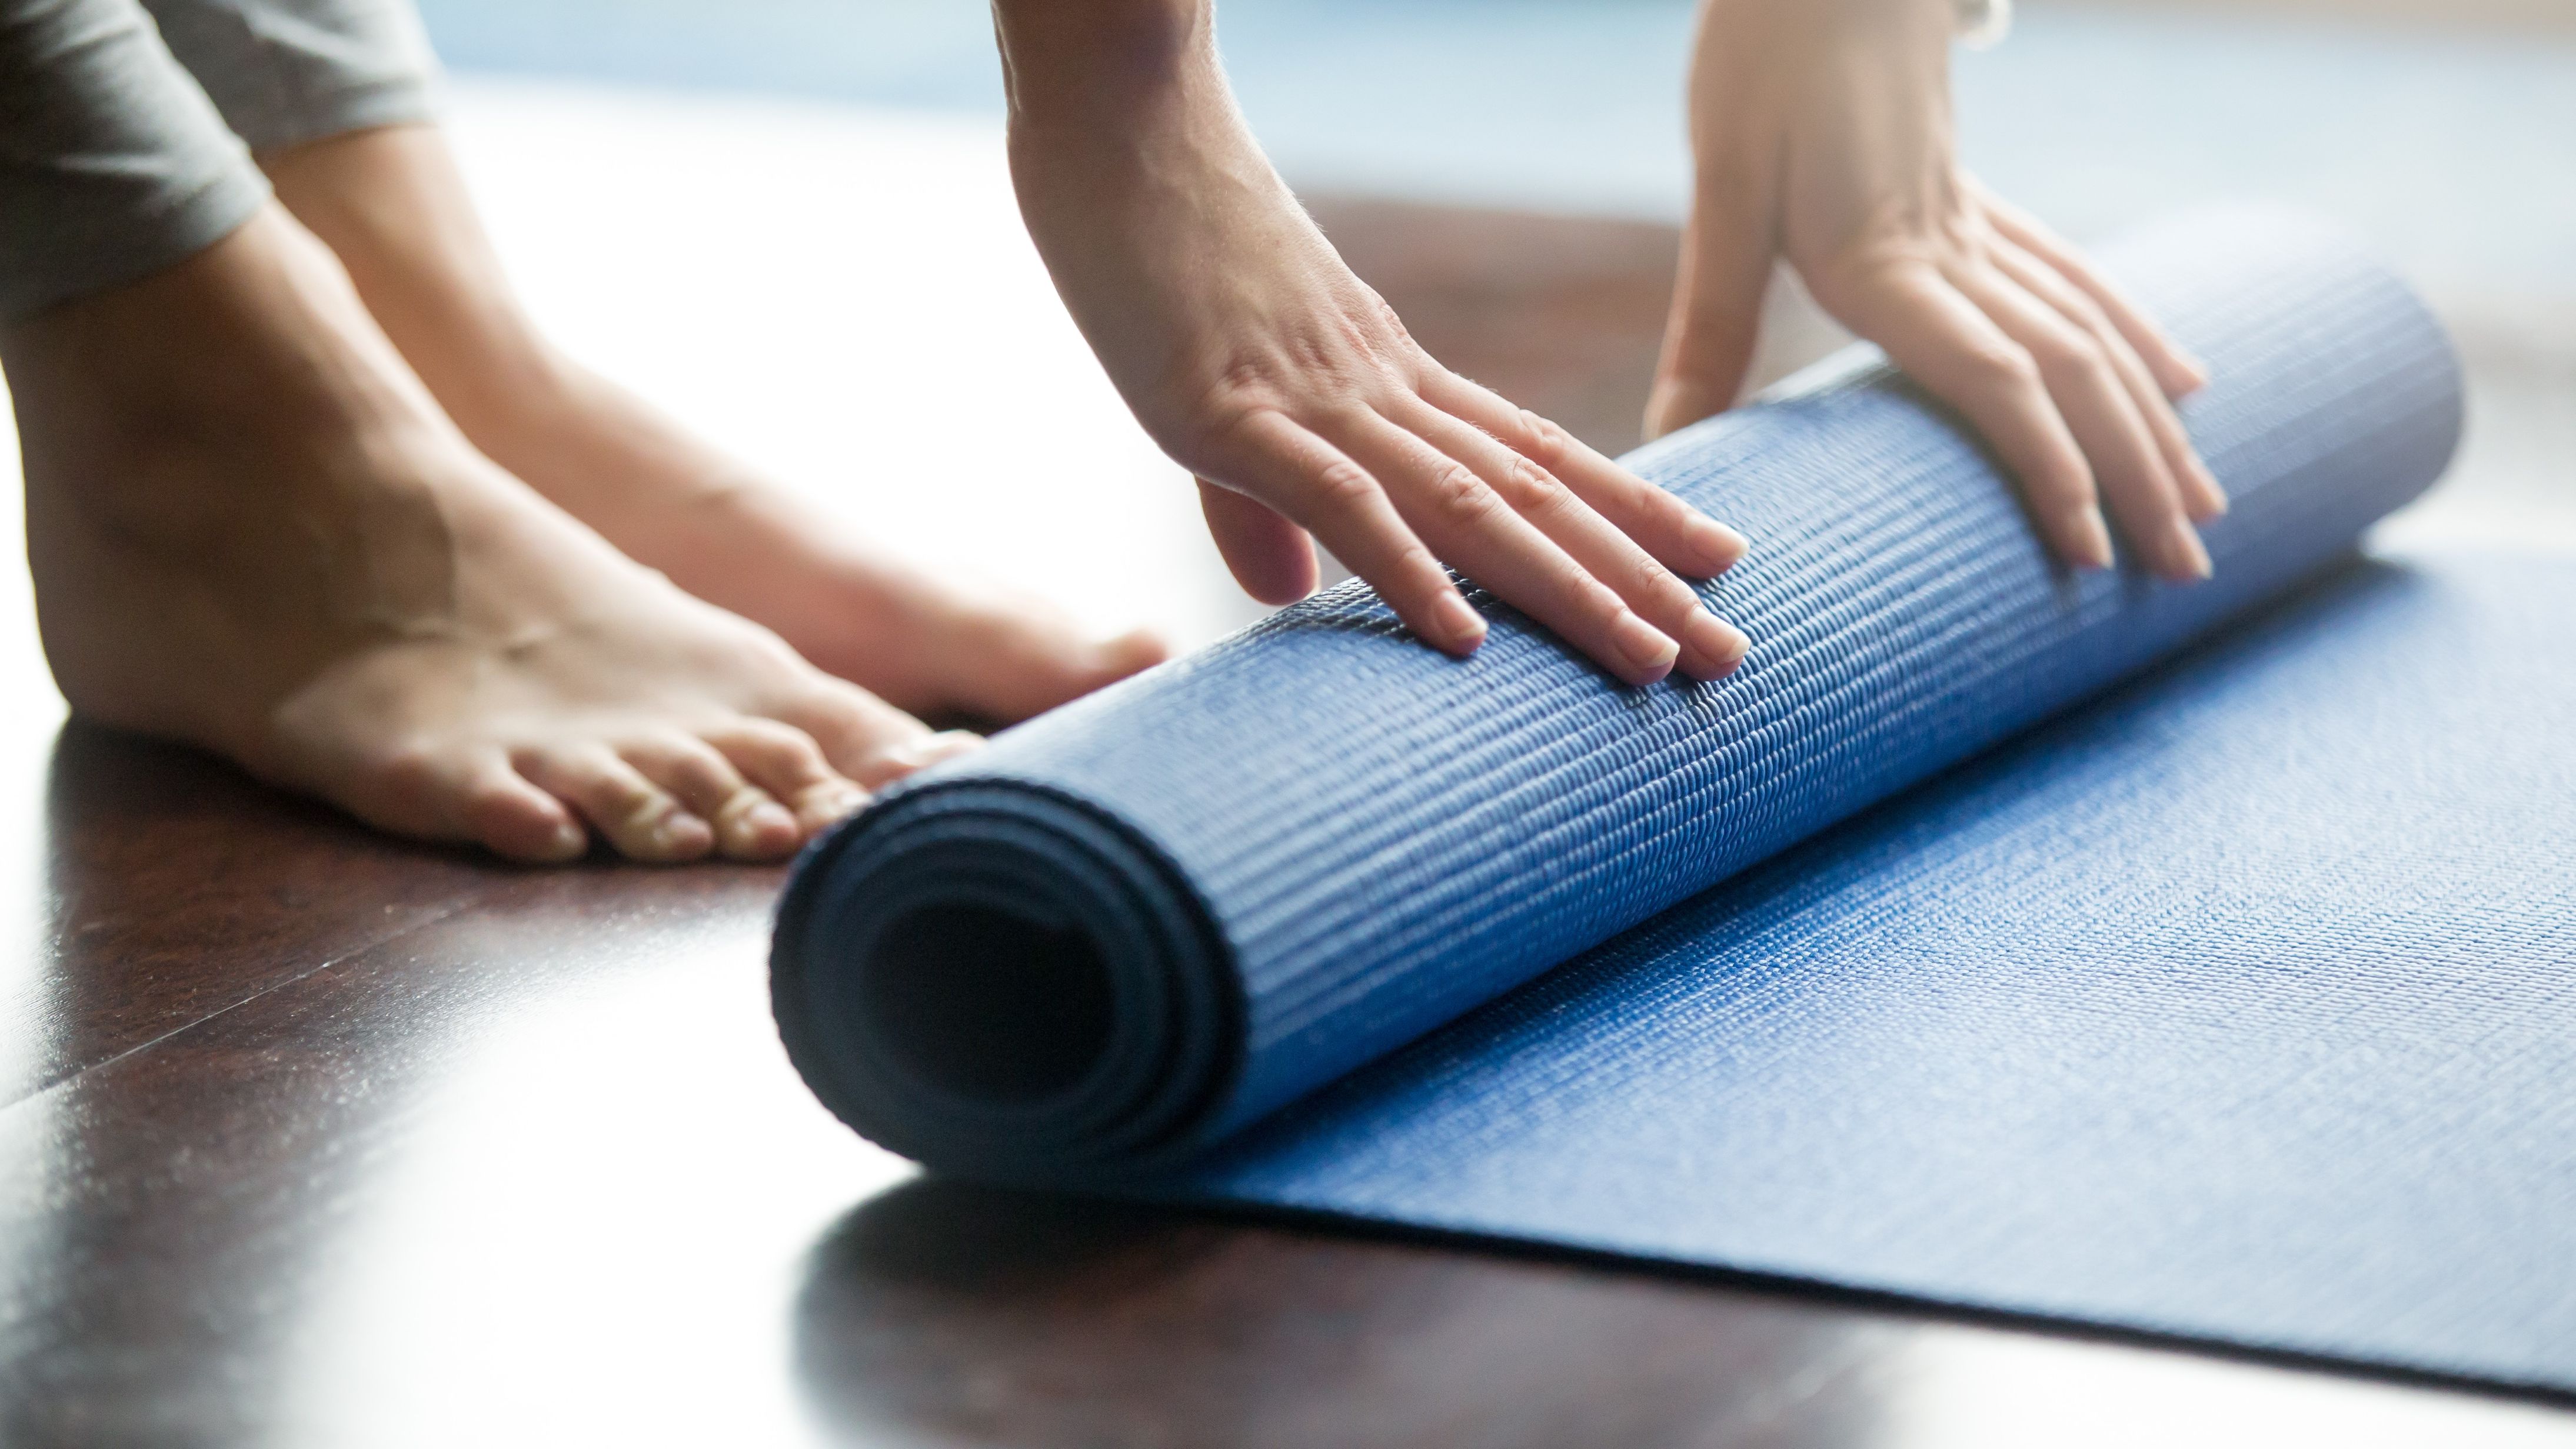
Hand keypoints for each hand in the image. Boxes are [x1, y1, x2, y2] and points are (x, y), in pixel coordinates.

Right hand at [991, 0, 1749, 685]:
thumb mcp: (1212, 392)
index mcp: (1386, 375)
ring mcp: (1314, 396)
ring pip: (1473, 505)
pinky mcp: (1231, 408)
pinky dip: (1407, 571)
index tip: (1713, 564)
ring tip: (1657, 659)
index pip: (1534, 453)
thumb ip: (1257, 502)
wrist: (1117, 113)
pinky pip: (1340, 499)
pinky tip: (1464, 640)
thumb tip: (1290, 595)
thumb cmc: (1156, 238)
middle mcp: (1379, 386)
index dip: (1628, 513)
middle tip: (1731, 655)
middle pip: (1536, 493)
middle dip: (1637, 579)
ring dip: (1567, 588)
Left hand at [1647, 0, 2226, 580]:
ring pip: (2095, 336)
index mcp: (1888, 260)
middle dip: (2136, 478)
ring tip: (2206, 509)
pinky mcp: (1985, 205)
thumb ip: (1713, 320)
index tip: (2092, 554)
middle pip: (2072, 375)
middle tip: (2188, 572)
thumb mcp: (1725, 192)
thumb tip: (1668, 437)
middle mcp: (1956, 249)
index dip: (2049, 467)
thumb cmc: (1766, 65)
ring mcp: (1984, 227)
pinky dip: (2140, 339)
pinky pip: (2084, 283)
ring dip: (2154, 428)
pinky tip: (2185, 387)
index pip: (1995, 378)